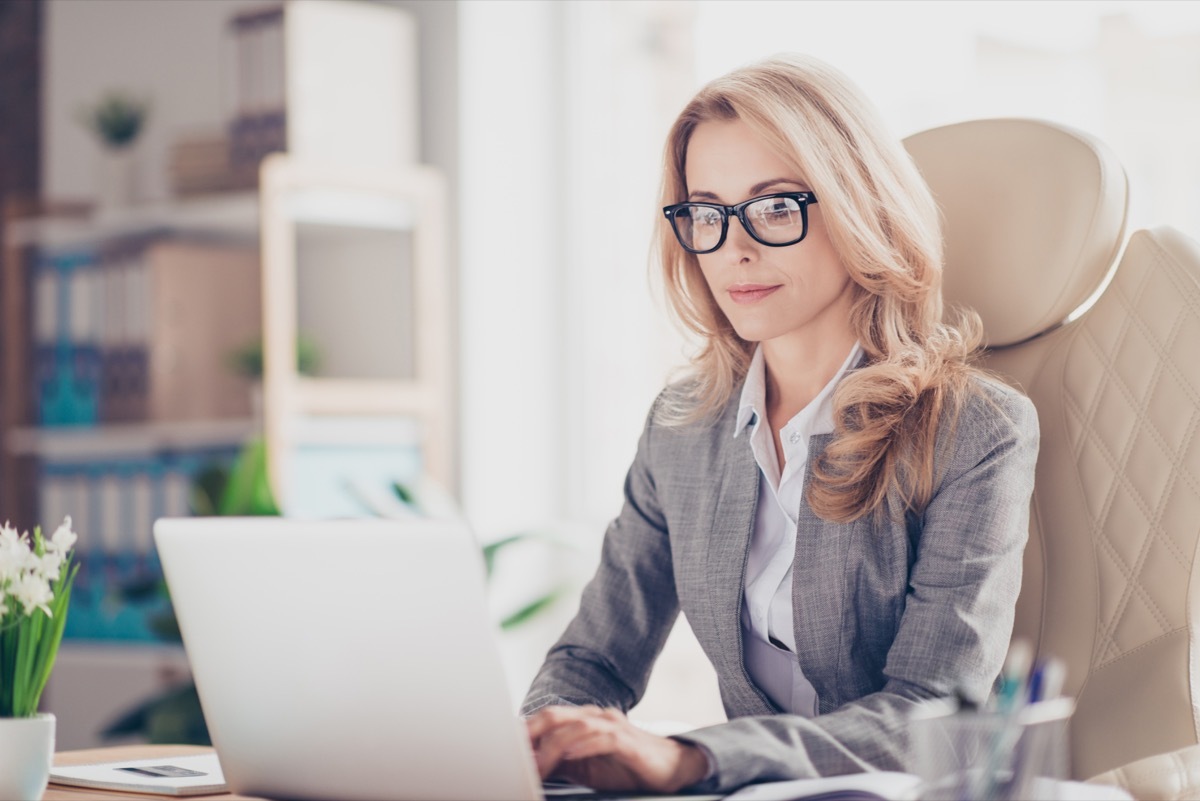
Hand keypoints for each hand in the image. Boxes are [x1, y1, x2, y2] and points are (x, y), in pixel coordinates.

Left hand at [525, 705, 708, 792]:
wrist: (671, 768)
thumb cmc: (628, 766)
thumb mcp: (588, 767)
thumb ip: (562, 762)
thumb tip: (532, 766)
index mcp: (584, 721)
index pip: (548, 719)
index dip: (525, 732)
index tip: (504, 749)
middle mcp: (597, 717)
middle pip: (556, 716)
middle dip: (531, 733)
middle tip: (512, 752)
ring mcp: (613, 726)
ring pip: (576, 727)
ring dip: (553, 747)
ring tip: (537, 764)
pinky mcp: (628, 741)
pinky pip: (603, 739)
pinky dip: (584, 746)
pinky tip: (570, 755)